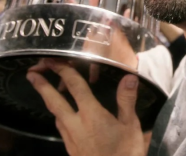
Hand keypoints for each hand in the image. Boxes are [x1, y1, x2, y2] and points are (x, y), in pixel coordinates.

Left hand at [27, 59, 145, 155]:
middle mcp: (76, 124)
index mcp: (92, 115)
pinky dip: (57, 113)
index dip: (63, 71)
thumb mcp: (130, 125)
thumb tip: (129, 76)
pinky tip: (62, 114)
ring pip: (55, 114)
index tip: (54, 60)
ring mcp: (71, 137)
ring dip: (48, 99)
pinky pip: (60, 125)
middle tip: (32, 72)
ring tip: (45, 88)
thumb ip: (127, 100)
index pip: (75, 87)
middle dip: (42, 85)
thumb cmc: (124, 152)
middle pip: (55, 101)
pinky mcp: (71, 148)